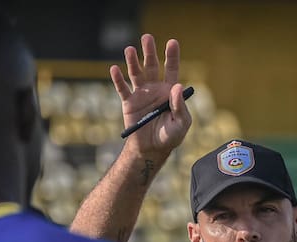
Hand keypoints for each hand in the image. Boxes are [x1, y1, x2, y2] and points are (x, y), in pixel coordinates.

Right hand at [110, 33, 191, 159]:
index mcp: (170, 91)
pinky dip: (118, 79)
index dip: (172, 56)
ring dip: (133, 62)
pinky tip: (115, 69)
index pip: (172, 69)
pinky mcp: (129, 102)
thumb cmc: (170, 136)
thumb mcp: (181, 123)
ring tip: (130, 50)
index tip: (172, 42)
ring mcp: (141, 94)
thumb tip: (177, 87)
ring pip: (136, 74)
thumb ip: (180, 106)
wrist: (151, 149)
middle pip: (152, 66)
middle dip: (149, 52)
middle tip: (147, 37)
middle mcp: (155, 88)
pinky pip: (122, 89)